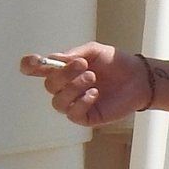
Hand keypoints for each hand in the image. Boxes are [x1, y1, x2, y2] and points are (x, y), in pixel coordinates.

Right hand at [20, 44, 149, 126]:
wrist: (138, 77)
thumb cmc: (116, 63)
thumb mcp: (94, 51)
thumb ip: (73, 54)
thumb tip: (53, 60)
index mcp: (64, 70)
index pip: (37, 70)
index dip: (29, 66)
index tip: (35, 61)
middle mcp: (66, 88)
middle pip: (49, 85)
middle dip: (64, 74)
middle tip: (84, 65)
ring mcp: (75, 104)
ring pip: (58, 101)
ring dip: (73, 88)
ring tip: (92, 78)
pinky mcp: (86, 117)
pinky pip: (73, 114)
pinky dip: (82, 102)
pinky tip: (95, 93)